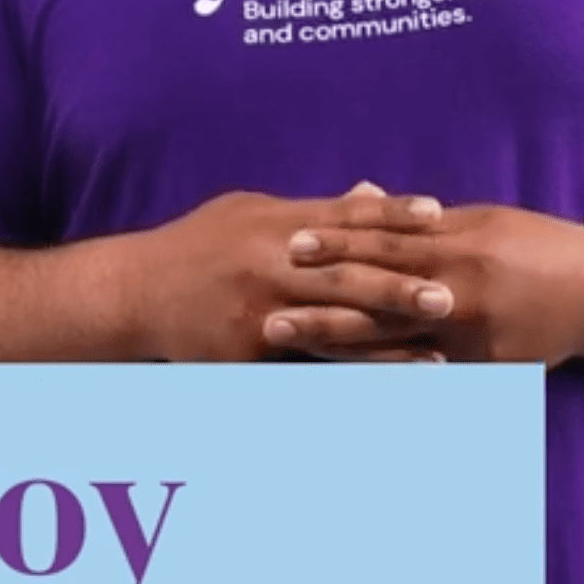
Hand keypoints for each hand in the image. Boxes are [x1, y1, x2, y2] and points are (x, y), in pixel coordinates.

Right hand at [128, 184, 459, 362]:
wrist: (134, 291)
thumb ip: (313, 209)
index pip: (344, 215)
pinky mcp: (247, 352)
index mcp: (276, 223)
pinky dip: (346, 378)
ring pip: (332, 329)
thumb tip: (370, 193)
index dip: (391, 214)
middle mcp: (270, 264)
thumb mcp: (252, 213)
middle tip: (450, 295)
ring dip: (386, 345)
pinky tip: (381, 390)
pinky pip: (304, 369)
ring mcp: (259, 311)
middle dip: (399, 287)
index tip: (436, 214)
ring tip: (434, 357)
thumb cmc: (199, 247)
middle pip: (345, 275)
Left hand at [276, 200, 583, 366]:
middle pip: (378, 302)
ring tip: (297, 355)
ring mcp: (472, 338)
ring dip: (340, 351)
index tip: (289, 244)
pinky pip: (426, 382)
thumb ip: (422, 222)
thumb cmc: (538, 247)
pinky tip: (348, 394)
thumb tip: (365, 200)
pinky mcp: (486, 371)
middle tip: (269, 315)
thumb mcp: (481, 221)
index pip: (384, 245)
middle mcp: (461, 292)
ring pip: (394, 348)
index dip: (336, 245)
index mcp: (458, 246)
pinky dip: (386, 386)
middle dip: (322, 310)